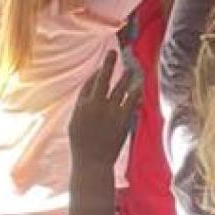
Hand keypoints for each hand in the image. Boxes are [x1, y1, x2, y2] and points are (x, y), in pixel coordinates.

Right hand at [68, 47, 143, 170]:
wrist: (93, 162)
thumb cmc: (81, 145)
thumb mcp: (75, 123)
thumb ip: (82, 106)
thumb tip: (90, 93)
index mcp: (81, 106)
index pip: (89, 83)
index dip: (96, 74)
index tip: (101, 68)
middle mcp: (96, 105)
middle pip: (103, 79)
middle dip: (108, 64)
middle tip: (113, 52)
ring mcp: (110, 111)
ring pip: (119, 87)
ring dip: (126, 76)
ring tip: (130, 68)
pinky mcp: (123, 119)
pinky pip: (131, 101)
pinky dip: (135, 92)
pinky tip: (139, 85)